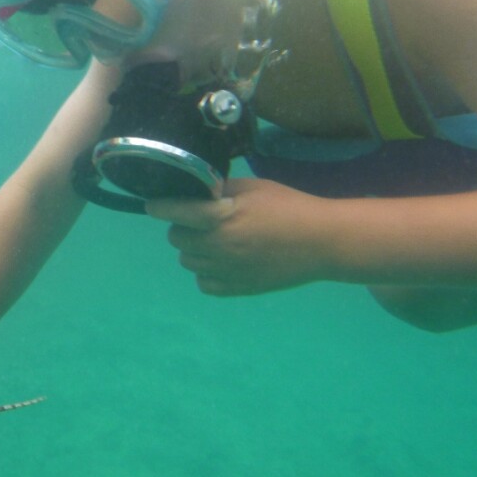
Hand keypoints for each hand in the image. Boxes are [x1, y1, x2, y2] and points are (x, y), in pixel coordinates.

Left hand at [144, 177, 332, 294]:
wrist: (322, 242)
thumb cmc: (289, 207)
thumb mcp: (253, 187)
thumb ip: (220, 188)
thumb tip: (195, 191)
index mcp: (221, 218)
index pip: (174, 212)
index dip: (159, 207)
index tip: (153, 205)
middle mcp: (218, 247)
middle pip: (176, 239)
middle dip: (182, 227)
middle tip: (200, 220)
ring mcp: (226, 271)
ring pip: (187, 261)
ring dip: (194, 249)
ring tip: (214, 240)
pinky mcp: (237, 289)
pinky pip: (203, 284)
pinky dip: (206, 272)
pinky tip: (221, 261)